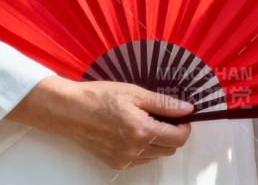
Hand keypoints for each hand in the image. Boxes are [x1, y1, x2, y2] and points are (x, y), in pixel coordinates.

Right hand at [6, 76, 193, 169]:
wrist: (69, 112)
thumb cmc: (100, 97)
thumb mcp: (134, 93)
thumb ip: (163, 103)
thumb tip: (187, 109)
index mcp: (142, 131)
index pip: (179, 138)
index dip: (185, 126)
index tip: (181, 116)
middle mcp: (135, 150)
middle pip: (170, 149)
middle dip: (173, 133)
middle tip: (162, 116)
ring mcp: (125, 160)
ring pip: (157, 155)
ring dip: (159, 141)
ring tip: (145, 122)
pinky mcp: (116, 164)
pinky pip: (141, 159)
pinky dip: (145, 148)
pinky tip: (133, 132)